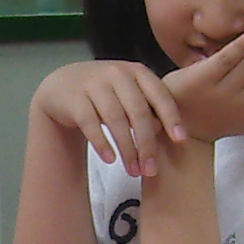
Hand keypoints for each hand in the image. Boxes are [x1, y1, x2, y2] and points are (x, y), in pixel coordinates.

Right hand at [33, 60, 188, 177]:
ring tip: (133, 171)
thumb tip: (167, 134)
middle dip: (147, 144)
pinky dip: (102, 144)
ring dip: (127, 149)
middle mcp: (117, 74)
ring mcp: (94, 84)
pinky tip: (110, 160)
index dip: (171, 118)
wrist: (63, 85)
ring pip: (116, 120)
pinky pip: (91, 124)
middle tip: (152, 170)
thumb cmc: (105, 93)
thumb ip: (149, 108)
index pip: (160, 95)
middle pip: (138, 112)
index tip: (180, 140)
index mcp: (137, 72)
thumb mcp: (129, 92)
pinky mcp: (75, 99)